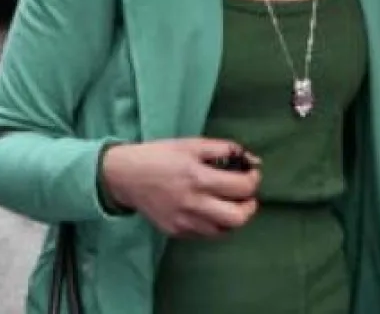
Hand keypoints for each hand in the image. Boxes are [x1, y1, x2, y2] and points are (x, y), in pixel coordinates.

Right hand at [101, 139, 261, 237]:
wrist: (125, 176)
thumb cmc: (160, 156)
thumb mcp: (192, 144)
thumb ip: (224, 149)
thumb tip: (251, 159)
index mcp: (198, 177)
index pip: (242, 187)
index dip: (254, 180)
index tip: (251, 174)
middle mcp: (193, 203)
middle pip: (238, 218)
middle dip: (250, 206)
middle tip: (246, 196)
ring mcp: (184, 221)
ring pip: (224, 231)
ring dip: (234, 217)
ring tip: (230, 203)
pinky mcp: (176, 231)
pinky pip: (206, 235)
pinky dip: (216, 225)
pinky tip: (212, 211)